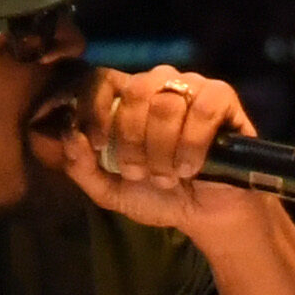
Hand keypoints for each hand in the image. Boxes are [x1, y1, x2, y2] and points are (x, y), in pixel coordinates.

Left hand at [36, 62, 269, 238]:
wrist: (205, 215)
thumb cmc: (159, 196)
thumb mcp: (110, 190)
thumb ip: (81, 167)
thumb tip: (71, 134)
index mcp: (129, 99)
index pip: (103, 79)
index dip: (96, 109)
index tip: (99, 146)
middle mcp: (160, 85)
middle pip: (136, 91)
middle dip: (133, 140)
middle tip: (141, 172)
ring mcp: (193, 88)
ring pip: (167, 104)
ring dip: (163, 149)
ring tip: (169, 177)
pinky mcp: (223, 99)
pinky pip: (204, 109)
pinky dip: (194, 144)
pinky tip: (192, 167)